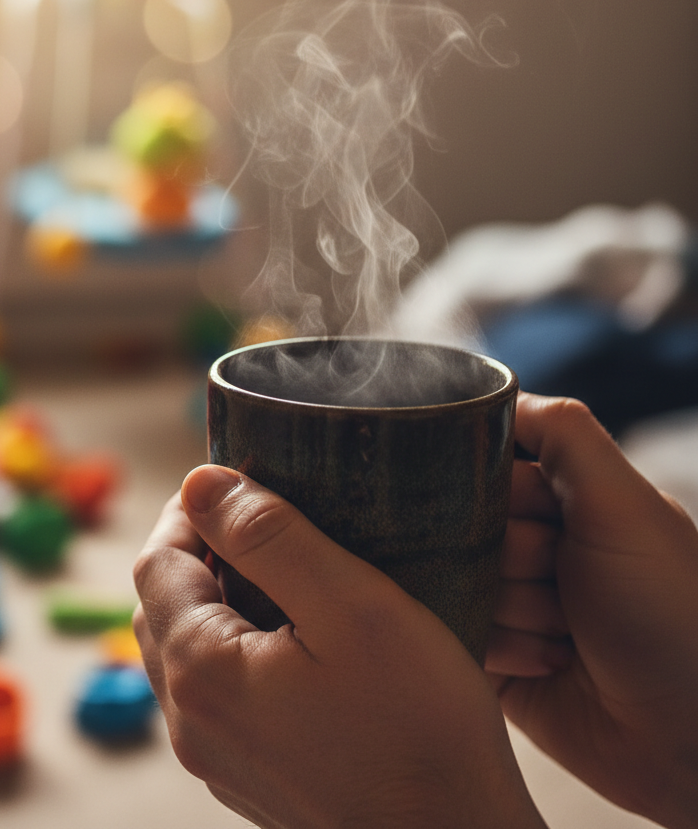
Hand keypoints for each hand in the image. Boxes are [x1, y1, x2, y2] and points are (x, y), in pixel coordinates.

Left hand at [134, 466, 546, 828]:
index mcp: (201, 672)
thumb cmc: (419, 730)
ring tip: (280, 571)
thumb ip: (267, 536)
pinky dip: (233, 646)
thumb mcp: (350, 605)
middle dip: (197, 550)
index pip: (156, 563)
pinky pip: (216, 693)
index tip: (238, 484)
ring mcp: (217, 758)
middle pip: (161, 606)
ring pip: (185, 651)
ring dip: (214, 598)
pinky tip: (294, 638)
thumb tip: (200, 483)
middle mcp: (192, 723)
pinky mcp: (250, 777)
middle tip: (258, 519)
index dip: (189, 512)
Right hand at [487, 393, 697, 828]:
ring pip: (452, 578)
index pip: (480, 464)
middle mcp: (527, 541)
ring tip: (567, 631)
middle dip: (508, 554)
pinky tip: (552, 664)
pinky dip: (501, 648)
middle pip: (460, 521)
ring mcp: (506, 598)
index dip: (498, 488)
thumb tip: (494, 392)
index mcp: (559, 497)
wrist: (688, 734)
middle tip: (562, 579)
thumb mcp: (624, 504)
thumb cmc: (669, 608)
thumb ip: (564, 433)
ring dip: (509, 607)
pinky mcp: (489, 653)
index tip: (537, 514)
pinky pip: (455, 633)